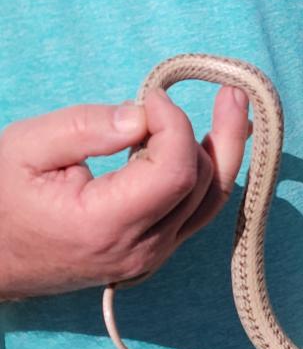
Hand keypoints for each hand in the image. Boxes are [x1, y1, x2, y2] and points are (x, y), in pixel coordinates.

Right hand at [0, 87, 250, 298]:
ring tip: (234, 108)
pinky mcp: (154, 253)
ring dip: (225, 152)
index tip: (155, 96)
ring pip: (210, 201)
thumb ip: (87, 127)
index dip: (176, 126)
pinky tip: (216, 141)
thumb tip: (144, 116)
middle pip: (203, 186)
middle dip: (218, 133)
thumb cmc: (0, 199)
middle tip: (229, 91)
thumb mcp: (25, 148)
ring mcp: (152, 257)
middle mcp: (140, 250)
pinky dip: (208, 173)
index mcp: (105, 226)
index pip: (174, 173)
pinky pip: (196, 212)